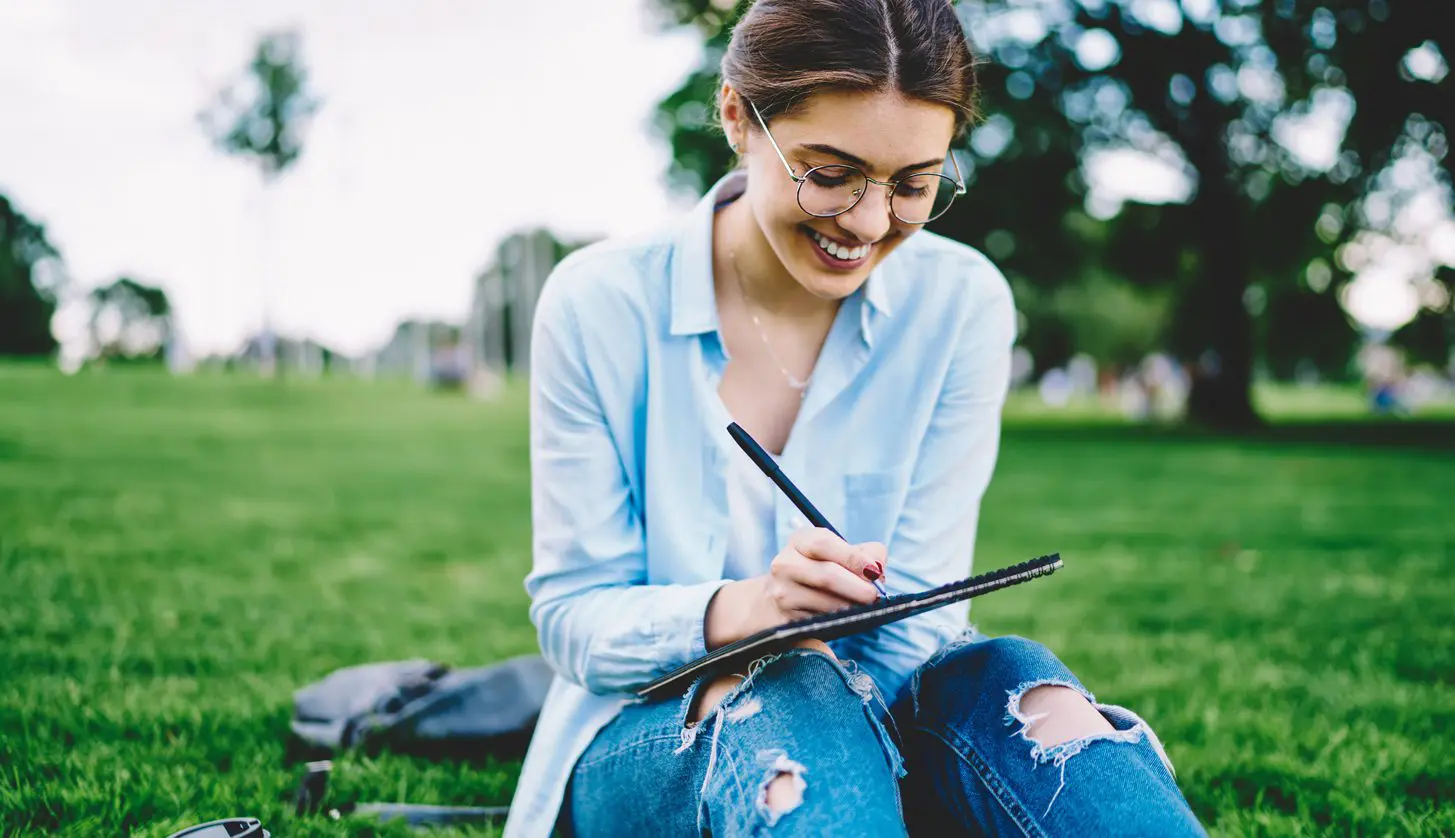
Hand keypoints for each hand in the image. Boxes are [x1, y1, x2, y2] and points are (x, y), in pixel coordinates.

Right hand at [705, 528, 887, 648]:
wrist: (776, 599)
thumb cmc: (819, 572)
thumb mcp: (838, 554)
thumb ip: (865, 553)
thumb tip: (879, 567)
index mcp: (801, 541)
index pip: (824, 544)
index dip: (853, 557)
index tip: (875, 571)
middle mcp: (785, 563)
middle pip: (826, 575)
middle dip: (857, 588)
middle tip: (876, 596)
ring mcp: (782, 592)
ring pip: (825, 603)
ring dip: (851, 608)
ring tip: (866, 608)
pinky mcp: (785, 618)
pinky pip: (819, 621)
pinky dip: (839, 621)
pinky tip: (849, 618)